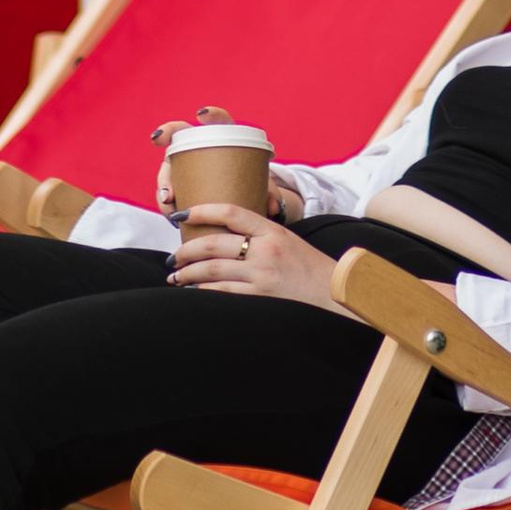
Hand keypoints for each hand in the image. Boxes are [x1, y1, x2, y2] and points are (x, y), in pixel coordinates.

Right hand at [151, 109, 302, 223]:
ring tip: (168, 201)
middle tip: (164, 151)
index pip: (219, 119)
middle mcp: (201, 147)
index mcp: (226, 138)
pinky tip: (170, 213)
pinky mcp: (182, 186)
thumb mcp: (263, 186)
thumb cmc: (255, 183)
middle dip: (169, 140)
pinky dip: (167, 203)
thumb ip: (270, 193)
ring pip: (169, 167)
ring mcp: (188, 166)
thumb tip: (275, 206)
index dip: (211, 114)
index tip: (201, 114)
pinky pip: (169, 191)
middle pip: (181, 138)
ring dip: (164, 183)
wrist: (247, 197)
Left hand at [165, 208, 344, 309]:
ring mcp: (263, 276)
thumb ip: (259, 236)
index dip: (201, 210)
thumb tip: (223, 236)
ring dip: (188, 274)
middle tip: (174, 256)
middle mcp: (266, 251)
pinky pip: (223, 293)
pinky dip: (203, 292)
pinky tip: (193, 293)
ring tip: (176, 277)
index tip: (180, 214)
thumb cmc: (310, 269)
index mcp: (272, 231)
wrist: (336, 295)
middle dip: (186, 250)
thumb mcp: (288, 242)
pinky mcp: (261, 299)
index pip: (230, 212)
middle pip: (214, 244)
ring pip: (213, 270)